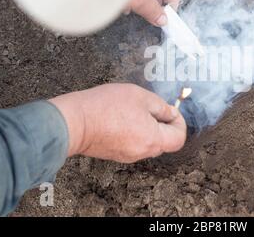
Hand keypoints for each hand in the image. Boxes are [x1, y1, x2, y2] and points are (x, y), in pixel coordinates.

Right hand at [49, 84, 186, 162]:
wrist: (74, 122)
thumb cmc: (106, 106)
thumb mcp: (140, 96)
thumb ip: (160, 106)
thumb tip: (171, 113)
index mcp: (153, 140)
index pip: (179, 138)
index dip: (179, 122)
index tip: (170, 110)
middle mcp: (143, 152)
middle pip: (164, 141)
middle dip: (163, 124)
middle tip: (151, 106)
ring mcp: (128, 155)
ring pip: (148, 142)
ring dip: (147, 127)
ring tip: (133, 109)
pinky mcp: (115, 154)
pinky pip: (133, 143)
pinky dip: (134, 132)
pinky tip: (121, 117)